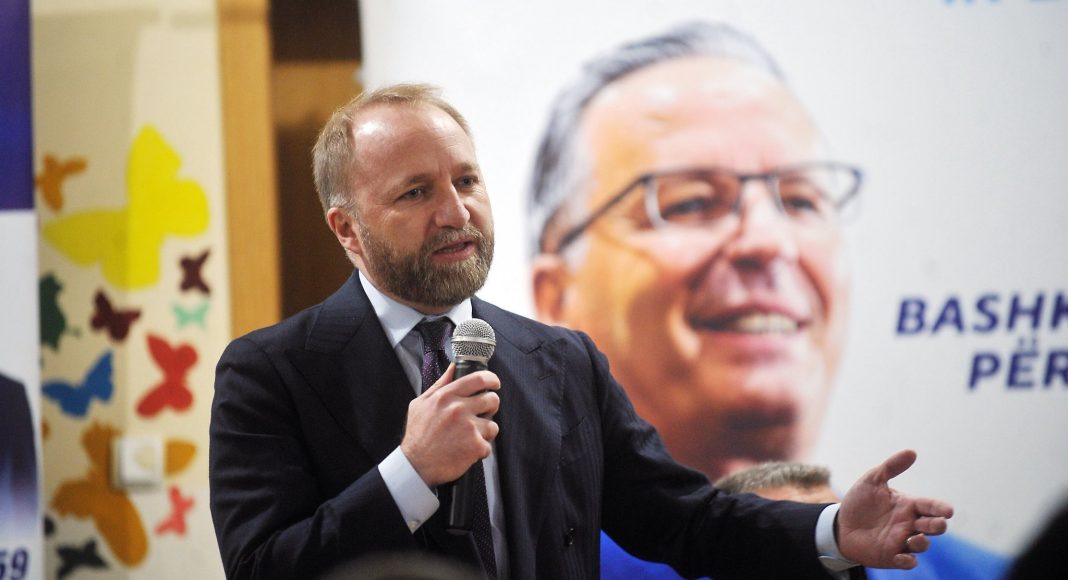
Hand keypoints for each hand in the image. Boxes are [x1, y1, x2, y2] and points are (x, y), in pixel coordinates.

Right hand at [400, 364, 500, 486]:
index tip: (494, 383)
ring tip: (470, 437)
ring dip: (485, 432)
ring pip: (493, 424)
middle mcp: (459, 409)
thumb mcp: (421, 403)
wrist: (416, 465)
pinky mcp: (475, 446)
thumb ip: (440, 384)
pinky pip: (488, 445)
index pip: (478, 379)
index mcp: (446, 396)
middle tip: (482, 414)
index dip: (491, 379)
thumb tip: (453, 367)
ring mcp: (469, 427)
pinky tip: (466, 451)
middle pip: (492, 399)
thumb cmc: (418, 434)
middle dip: (491, 406)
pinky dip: (480, 450)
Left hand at [837, 449, 953, 568]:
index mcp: (908, 505)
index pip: (930, 506)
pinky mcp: (892, 556)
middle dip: (937, 526)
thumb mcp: (872, 480)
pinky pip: (907, 561)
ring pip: (922, 545)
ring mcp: (902, 541)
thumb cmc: (859, 502)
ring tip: (915, 538)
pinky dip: (908, 560)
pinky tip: (903, 557)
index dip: (940, 508)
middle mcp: (909, 524)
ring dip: (922, 543)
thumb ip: (891, 467)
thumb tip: (912, 451)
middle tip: (935, 523)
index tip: (948, 511)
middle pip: (932, 527)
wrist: (840, 524)